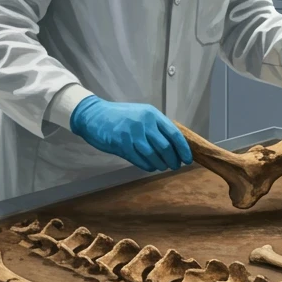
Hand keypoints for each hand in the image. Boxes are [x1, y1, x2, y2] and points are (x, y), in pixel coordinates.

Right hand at [70, 97, 192, 172]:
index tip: (187, 159)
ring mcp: (132, 134)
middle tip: (174, 166)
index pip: (174, 133)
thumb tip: (174, 144)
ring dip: (161, 164)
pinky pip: (140, 160)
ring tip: (162, 167)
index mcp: (152, 114)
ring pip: (154, 155)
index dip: (183, 149)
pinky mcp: (122, 144)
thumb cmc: (119, 116)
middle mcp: (144, 123)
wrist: (94, 115)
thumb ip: (155, 127)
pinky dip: (148, 166)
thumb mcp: (140, 114)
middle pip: (165, 147)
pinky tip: (150, 167)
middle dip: (173, 160)